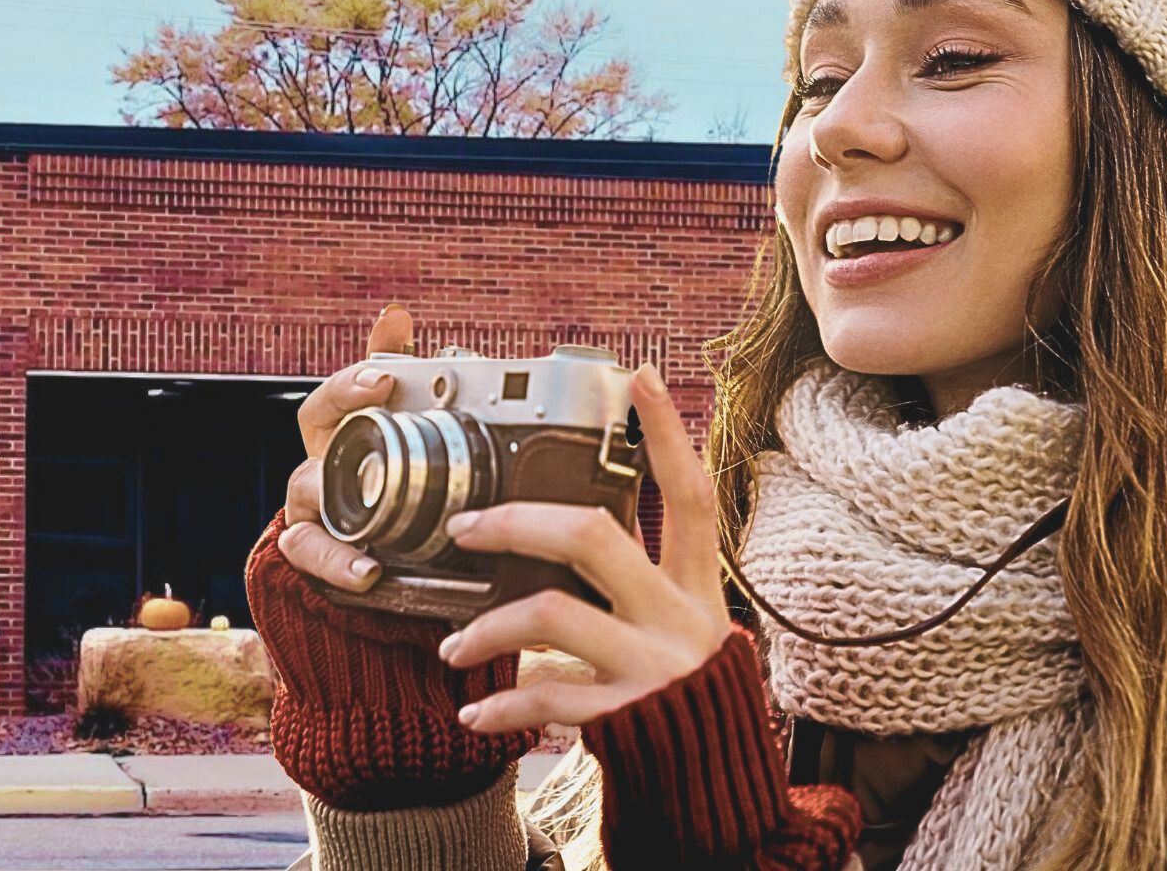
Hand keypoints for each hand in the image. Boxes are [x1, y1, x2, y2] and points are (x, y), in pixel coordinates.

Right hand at [243, 301, 534, 810]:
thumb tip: (592, 403)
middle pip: (321, 416)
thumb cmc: (442, 537)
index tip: (401, 332)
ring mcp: (320, 507)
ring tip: (376, 486)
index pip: (367, 378)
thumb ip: (514, 451)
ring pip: (306, 483)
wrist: (395, 614)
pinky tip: (369, 571)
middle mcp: (341, 462)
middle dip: (344, 396)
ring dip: (339, 486)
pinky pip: (308, 553)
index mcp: (377, 436)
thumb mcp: (485, 492)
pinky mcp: (313, 558)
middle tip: (380, 387)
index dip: (376, 352)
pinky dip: (335, 560)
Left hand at [437, 362, 732, 732]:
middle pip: (595, 539)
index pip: (689, 495)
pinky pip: (547, 697)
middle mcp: (680, 619)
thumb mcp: (678, 630)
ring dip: (488, 630)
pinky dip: (503, 706)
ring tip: (452, 647)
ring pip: (552, 617)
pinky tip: (474, 714)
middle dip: (518, 523)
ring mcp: (653, 668)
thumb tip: (563, 530)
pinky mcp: (627, 718)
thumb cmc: (681, 696)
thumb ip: (638, 584)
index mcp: (695, 588)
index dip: (666, 434)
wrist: (714, 792)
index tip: (635, 374)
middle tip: (466, 527)